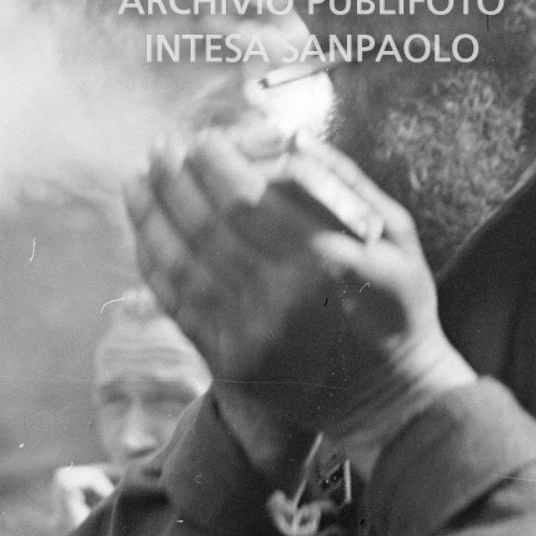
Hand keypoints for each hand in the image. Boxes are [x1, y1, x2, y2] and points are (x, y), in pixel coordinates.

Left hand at [125, 126, 473, 475]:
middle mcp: (279, 296)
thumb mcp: (396, 236)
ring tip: (137, 180)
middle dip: (174, 179)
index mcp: (323, 259)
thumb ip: (347, 182)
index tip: (203, 139)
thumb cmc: (398, 307)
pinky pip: (178, 304)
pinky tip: (146, 232)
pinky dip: (154, 263)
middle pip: (203, 225)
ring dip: (151, 215)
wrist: (392, 399)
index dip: (213, 162)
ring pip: (180, 262)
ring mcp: (249, 333)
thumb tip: (291, 136)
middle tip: (161, 148)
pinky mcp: (231, 360)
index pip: (244, 197)